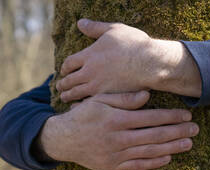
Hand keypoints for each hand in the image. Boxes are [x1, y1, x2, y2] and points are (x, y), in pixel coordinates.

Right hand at [39, 91, 199, 169]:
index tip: (187, 114)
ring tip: (188, 143)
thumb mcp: (98, 100)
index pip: (151, 118)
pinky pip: (138, 166)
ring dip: (172, 147)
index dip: (171, 116)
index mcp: (116, 119)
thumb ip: (123, 98)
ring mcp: (116, 154)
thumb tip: (146, 95)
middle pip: (155, 136)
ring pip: (150, 151)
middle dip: (177, 131)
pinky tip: (168, 158)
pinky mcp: (114, 166)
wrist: (64, 139)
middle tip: (195, 129)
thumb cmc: (83, 115)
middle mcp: (119, 138)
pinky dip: (154, 163)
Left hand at [56, 19, 201, 102]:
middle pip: (69, 80)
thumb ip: (95, 28)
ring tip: (64, 98)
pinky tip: (80, 106)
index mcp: (89, 55)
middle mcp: (89, 71)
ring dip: (68, 95)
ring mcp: (98, 86)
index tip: (63, 71)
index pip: (69, 63)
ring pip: (76, 93)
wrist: (150, 63)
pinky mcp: (107, 96)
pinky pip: (89, 102)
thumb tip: (80, 22)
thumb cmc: (134, 44)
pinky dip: (81, 104)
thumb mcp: (114, 30)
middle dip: (63, 84)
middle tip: (59, 87)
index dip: (65, 68)